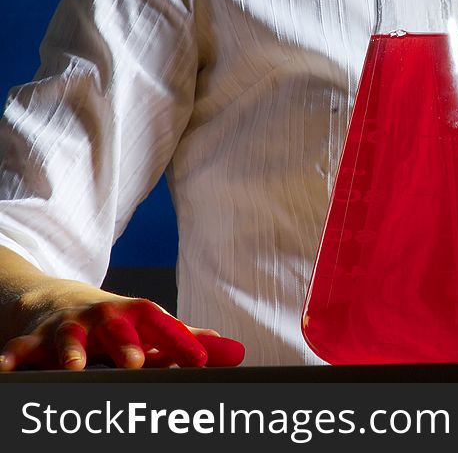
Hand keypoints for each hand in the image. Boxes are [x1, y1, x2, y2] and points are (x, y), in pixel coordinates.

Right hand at [0, 295, 244, 370]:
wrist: (57, 299)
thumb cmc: (112, 319)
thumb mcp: (144, 323)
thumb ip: (181, 336)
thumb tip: (225, 345)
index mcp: (133, 313)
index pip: (160, 323)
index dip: (180, 338)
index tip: (201, 358)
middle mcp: (102, 316)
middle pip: (116, 327)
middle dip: (125, 344)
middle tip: (136, 362)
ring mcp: (67, 326)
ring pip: (68, 337)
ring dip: (70, 351)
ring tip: (73, 367)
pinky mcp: (35, 339)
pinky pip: (22, 349)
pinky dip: (13, 357)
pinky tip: (5, 369)